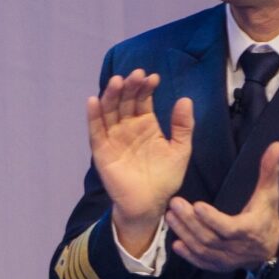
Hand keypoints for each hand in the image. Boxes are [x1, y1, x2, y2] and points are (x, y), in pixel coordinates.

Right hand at [87, 69, 192, 253]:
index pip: (143, 100)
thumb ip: (183, 126)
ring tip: (117, 81)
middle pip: (124, 101)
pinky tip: (93, 100)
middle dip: (129, 87)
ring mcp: (113, 137)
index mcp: (145, 124)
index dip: (146, 88)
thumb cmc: (165, 177)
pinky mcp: (101, 150)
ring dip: (111, 95)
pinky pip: (96, 130)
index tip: (153, 77)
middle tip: (136, 74)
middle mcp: (127, 127)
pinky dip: (93, 116)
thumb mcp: (181, 149)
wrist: (150, 203)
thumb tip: (184, 99)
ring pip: (109, 111)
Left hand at [168, 142, 278, 272]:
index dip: (212, 219)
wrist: (270, 250)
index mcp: (249, 229)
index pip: (228, 228)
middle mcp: (236, 247)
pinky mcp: (218, 266)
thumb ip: (269, 171)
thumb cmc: (266, 217)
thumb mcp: (269, 195)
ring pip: (202, 250)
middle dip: (189, 222)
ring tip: (170, 216)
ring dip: (184, 234)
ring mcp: (226, 259)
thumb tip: (276, 145)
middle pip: (209, 238)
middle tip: (174, 204)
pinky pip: (201, 263)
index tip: (196, 205)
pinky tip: (175, 243)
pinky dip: (188, 255)